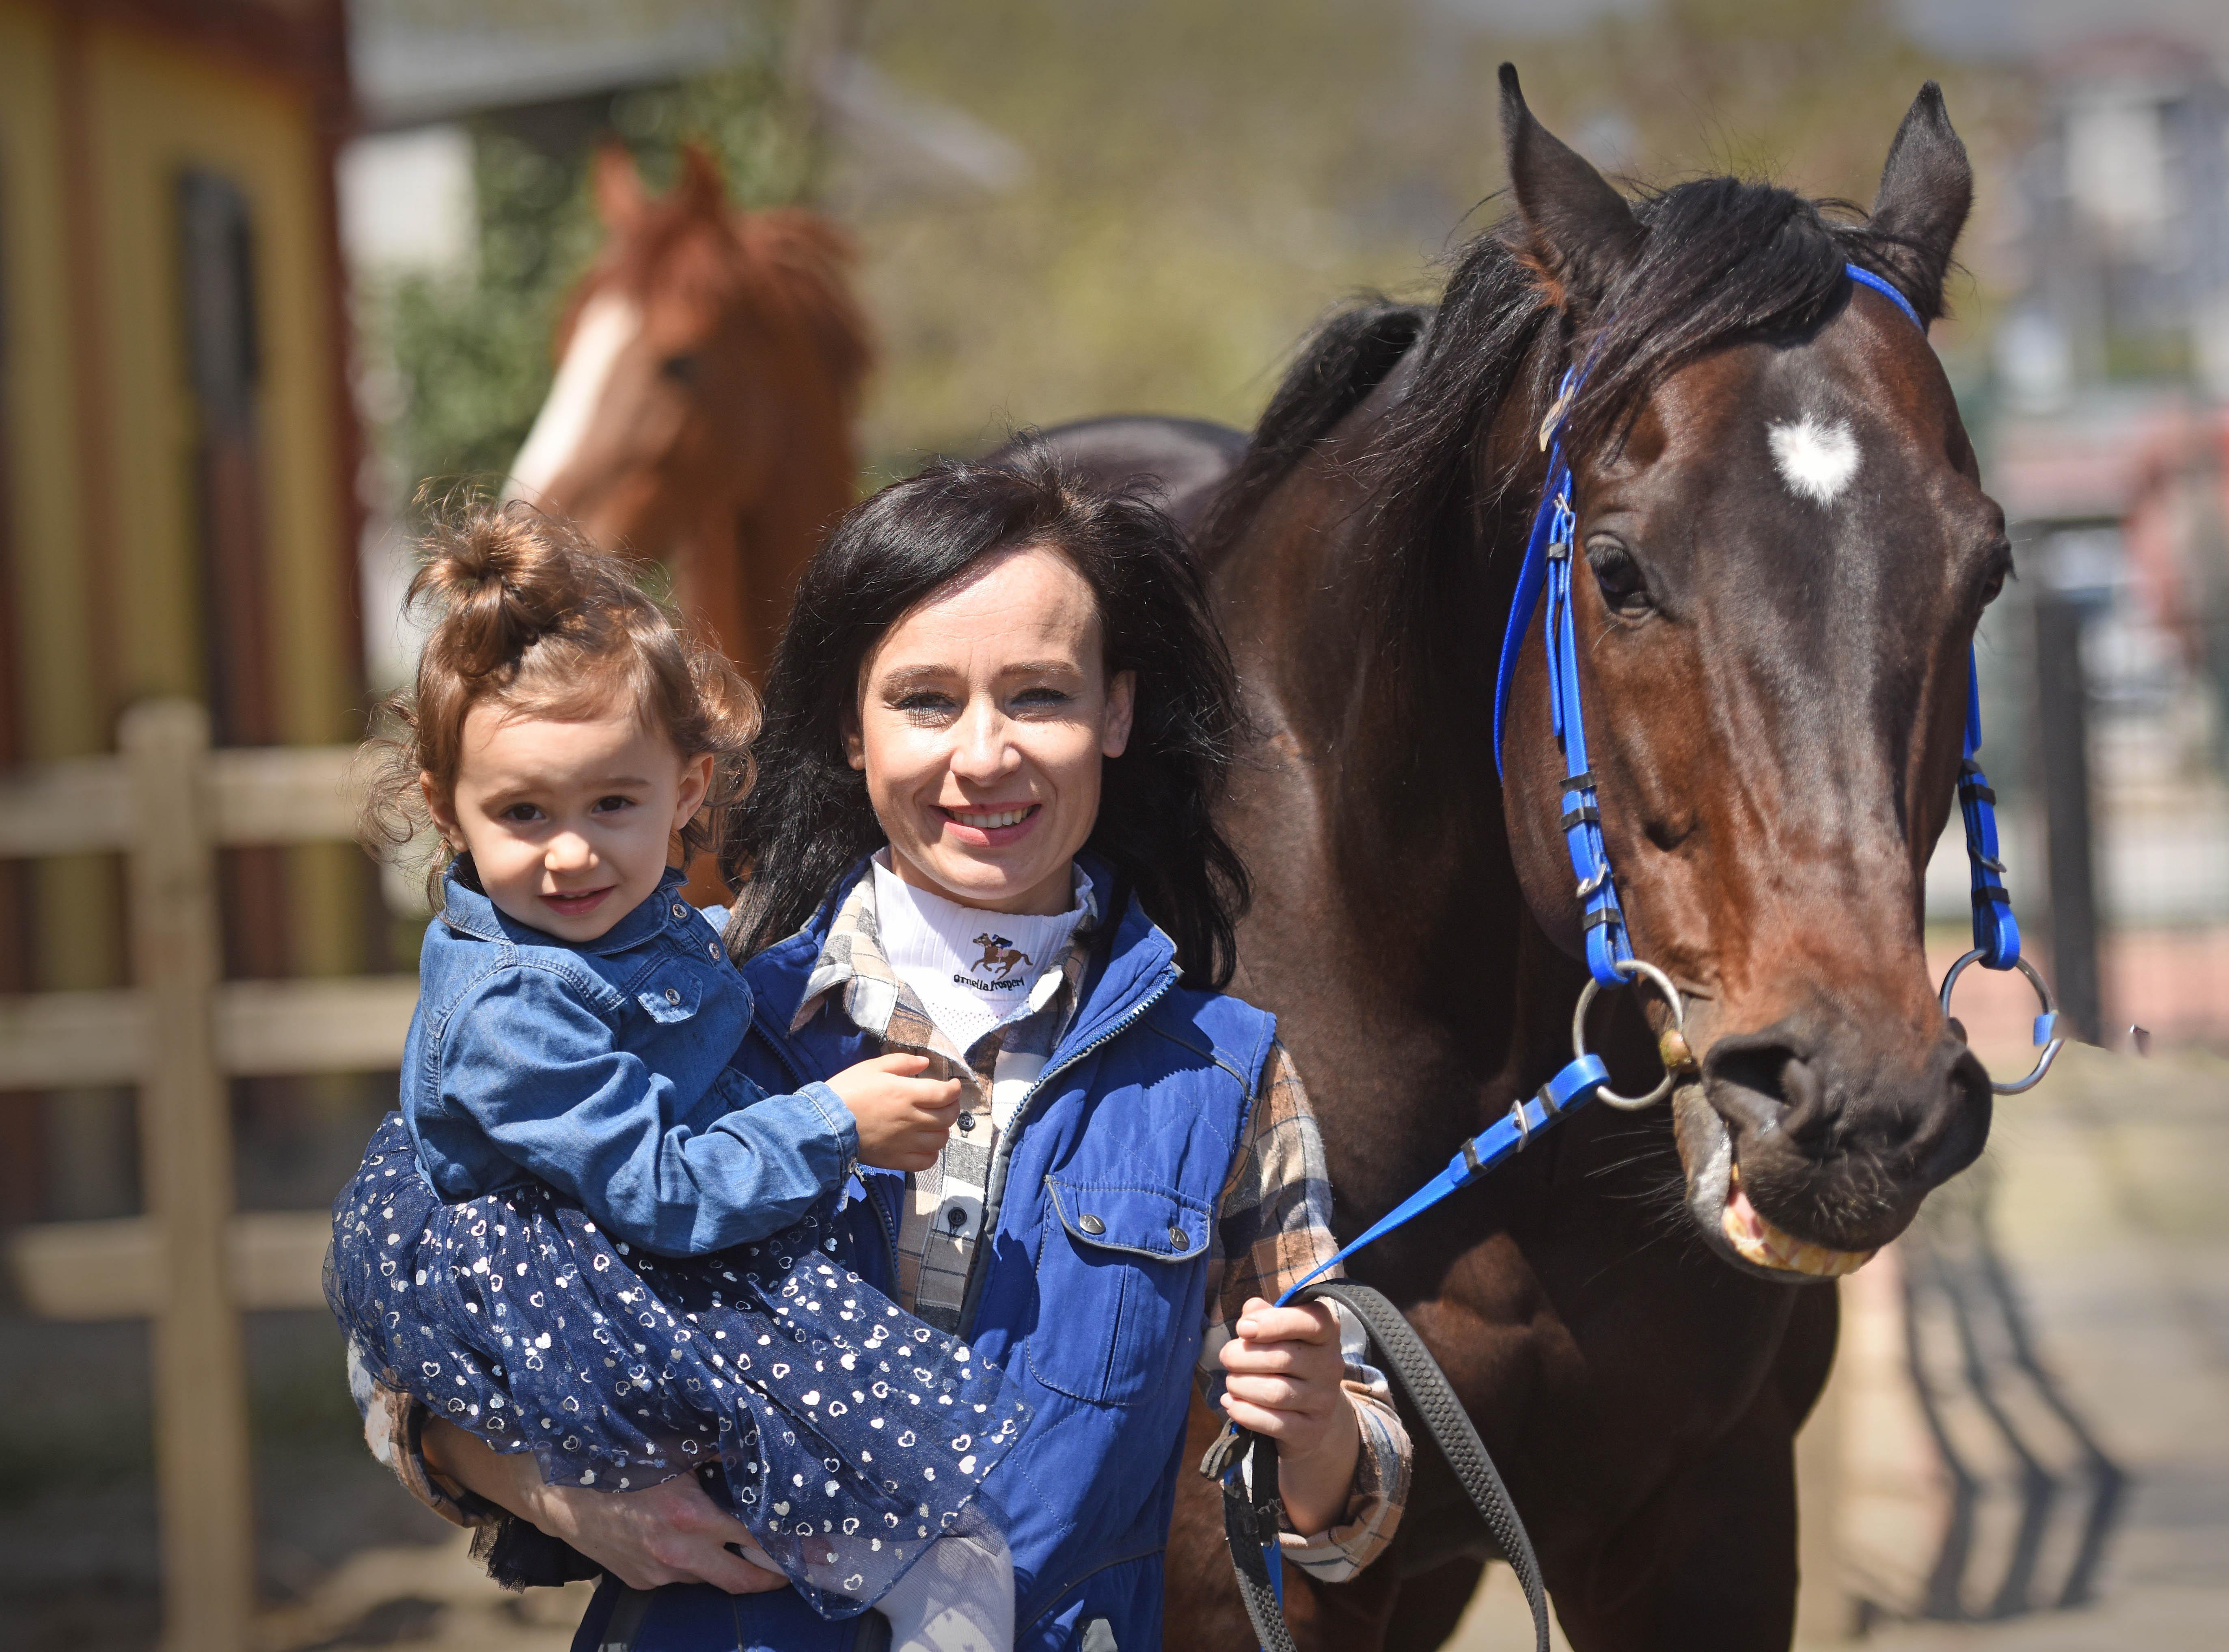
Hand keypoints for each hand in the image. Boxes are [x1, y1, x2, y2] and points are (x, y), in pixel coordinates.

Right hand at [421, 1417, 787, 1594]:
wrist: (552, 1489)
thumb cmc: (613, 1455)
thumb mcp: (671, 1444)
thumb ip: (718, 1450)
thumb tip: (762, 1443)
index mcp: (689, 1515)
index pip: (757, 1536)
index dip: (791, 1541)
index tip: (820, 1543)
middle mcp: (677, 1551)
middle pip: (744, 1577)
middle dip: (777, 1573)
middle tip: (807, 1563)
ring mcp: (658, 1571)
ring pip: (712, 1577)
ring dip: (734, 1564)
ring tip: (758, 1547)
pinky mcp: (640, 1581)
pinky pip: (681, 1575)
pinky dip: (697, 1561)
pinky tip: (698, 1539)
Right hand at [828, 1053, 962, 1171]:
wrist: (824, 1123)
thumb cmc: (847, 1091)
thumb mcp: (872, 1067)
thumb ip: (902, 1062)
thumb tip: (925, 1062)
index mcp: (906, 1094)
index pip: (946, 1094)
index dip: (955, 1089)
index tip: (953, 1085)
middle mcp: (911, 1119)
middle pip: (948, 1117)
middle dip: (952, 1107)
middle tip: (945, 1102)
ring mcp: (905, 1142)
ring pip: (940, 1140)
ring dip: (942, 1130)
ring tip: (933, 1123)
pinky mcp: (896, 1160)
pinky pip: (927, 1161)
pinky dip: (931, 1153)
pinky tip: (924, 1144)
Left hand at [1218, 1296, 1362, 1536]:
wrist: (1309, 1413)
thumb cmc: (1287, 1360)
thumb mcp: (1279, 1333)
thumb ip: (1264, 1315)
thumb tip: (1250, 1310)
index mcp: (1326, 1333)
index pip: (1310, 1321)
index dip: (1274, 1323)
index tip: (1242, 1328)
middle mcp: (1331, 1366)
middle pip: (1282, 1358)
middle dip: (1243, 1356)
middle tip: (1226, 1358)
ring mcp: (1324, 1401)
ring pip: (1275, 1392)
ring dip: (1241, 1385)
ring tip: (1231, 1381)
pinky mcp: (1310, 1431)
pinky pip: (1273, 1423)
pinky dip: (1244, 1412)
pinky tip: (1231, 1403)